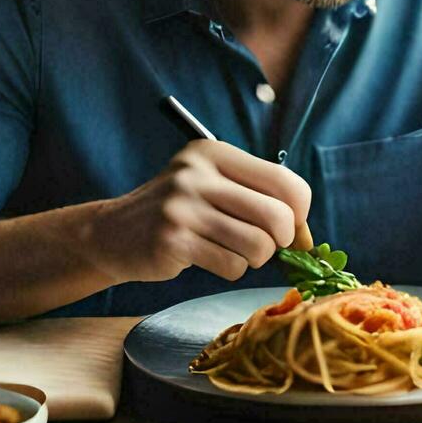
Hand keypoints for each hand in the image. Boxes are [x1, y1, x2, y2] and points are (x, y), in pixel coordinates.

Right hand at [87, 140, 310, 282]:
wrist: (113, 233)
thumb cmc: (181, 213)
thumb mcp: (216, 188)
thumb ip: (262, 201)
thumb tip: (308, 239)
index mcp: (216, 153)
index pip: (287, 182)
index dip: (299, 214)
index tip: (290, 230)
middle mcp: (199, 173)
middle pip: (278, 216)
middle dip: (279, 241)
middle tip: (262, 246)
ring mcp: (183, 206)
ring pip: (258, 246)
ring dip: (253, 259)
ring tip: (231, 250)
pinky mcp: (172, 240)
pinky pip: (232, 265)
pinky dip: (230, 269)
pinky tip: (207, 257)